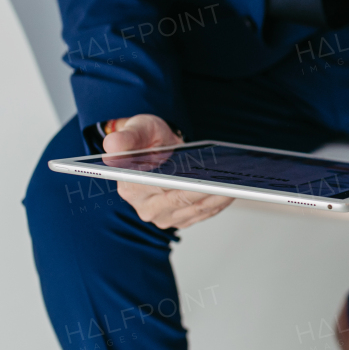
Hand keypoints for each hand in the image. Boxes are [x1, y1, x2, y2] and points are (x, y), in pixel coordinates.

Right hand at [103, 114, 232, 229]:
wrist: (160, 150)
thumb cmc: (149, 140)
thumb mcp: (139, 129)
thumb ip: (128, 137)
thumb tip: (112, 146)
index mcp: (130, 187)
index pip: (159, 188)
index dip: (182, 185)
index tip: (204, 179)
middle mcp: (146, 207)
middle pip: (182, 201)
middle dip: (206, 190)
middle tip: (229, 180)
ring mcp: (165, 216)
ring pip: (197, 209)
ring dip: (218, 197)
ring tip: (236, 183)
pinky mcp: (182, 220)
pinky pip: (204, 213)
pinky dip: (219, 202)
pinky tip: (233, 190)